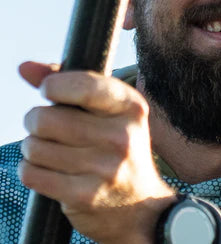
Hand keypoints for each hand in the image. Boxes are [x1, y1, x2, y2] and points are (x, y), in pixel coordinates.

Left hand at [18, 61, 176, 243]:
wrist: (140, 206)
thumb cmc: (117, 147)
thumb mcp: (108, 111)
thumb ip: (69, 84)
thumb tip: (25, 67)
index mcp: (131, 107)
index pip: (85, 86)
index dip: (55, 85)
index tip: (49, 90)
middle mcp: (122, 136)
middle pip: (47, 118)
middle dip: (36, 120)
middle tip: (47, 126)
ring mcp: (104, 168)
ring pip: (34, 146)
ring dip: (33, 147)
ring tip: (52, 149)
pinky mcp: (85, 196)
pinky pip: (32, 173)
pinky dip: (31, 169)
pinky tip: (49, 169)